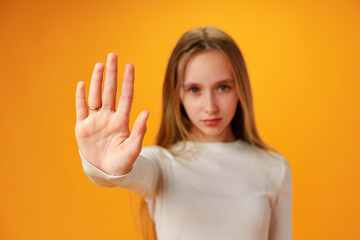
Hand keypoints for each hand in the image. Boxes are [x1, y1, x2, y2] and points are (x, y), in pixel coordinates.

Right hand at [75, 53, 148, 174]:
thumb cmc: (122, 162)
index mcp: (122, 121)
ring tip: (100, 65)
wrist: (106, 172)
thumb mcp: (133, 148)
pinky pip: (81, 109)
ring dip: (97, 81)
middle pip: (110, 91)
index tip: (130, 66)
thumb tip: (147, 112)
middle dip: (111, 74)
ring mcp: (95, 121)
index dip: (128, 81)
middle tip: (113, 55)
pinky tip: (83, 84)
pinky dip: (81, 97)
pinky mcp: (83, 127)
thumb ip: (139, 131)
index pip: (126, 96)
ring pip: (95, 96)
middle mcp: (108, 117)